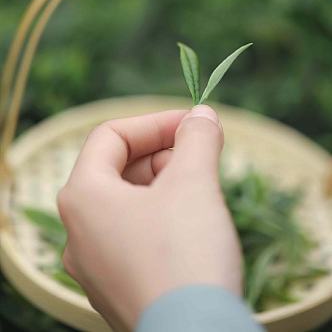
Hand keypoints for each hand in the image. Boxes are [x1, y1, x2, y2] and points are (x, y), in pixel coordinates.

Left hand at [57, 105, 241, 329]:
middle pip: (119, 169)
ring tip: (202, 188)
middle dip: (163, 153)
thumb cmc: (184, 255)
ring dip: (166, 184)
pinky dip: (162, 217)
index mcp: (82, 197)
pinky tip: (192, 225)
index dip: (154, 121)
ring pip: (128, 203)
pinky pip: (135, 236)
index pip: (111, 135)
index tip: (193, 122)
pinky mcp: (118, 287)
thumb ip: (197, 138)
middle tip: (202, 155)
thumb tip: (203, 115)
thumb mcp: (194, 182)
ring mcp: (95, 264)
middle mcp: (78, 231)